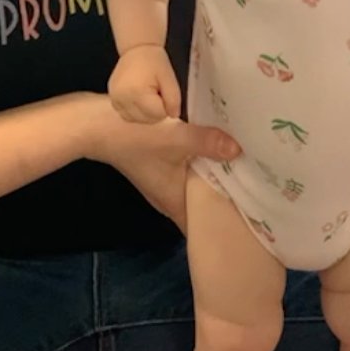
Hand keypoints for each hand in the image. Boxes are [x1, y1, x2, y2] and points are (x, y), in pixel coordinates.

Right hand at [89, 98, 239, 230]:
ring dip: (213, 179)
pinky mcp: (156, 166)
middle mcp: (167, 196)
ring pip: (194, 186)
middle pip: (201, 205)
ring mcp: (160, 181)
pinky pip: (186, 172)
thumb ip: (208, 143)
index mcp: (173, 200)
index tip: (248, 218)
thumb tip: (238, 150)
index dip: (222, 224)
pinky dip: (200, 165)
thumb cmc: (135, 138)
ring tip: (243, 168)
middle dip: (224, 198)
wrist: (95, 125)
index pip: (201, 226)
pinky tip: (216, 149)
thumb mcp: (176, 138)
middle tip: (254, 189)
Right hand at [109, 44, 181, 122]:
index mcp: (137, 92)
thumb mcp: (169, 78)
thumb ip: (174, 99)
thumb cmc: (155, 62)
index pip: (157, 115)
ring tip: (148, 97)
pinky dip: (135, 112)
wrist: (137, 49)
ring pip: (135, 120)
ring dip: (145, 114)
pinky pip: (126, 115)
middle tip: (157, 94)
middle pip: (146, 119)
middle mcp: (123, 98)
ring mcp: (115, 99)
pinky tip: (139, 100)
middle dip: (156, 111)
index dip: (165, 107)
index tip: (164, 94)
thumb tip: (173, 115)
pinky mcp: (112, 99)